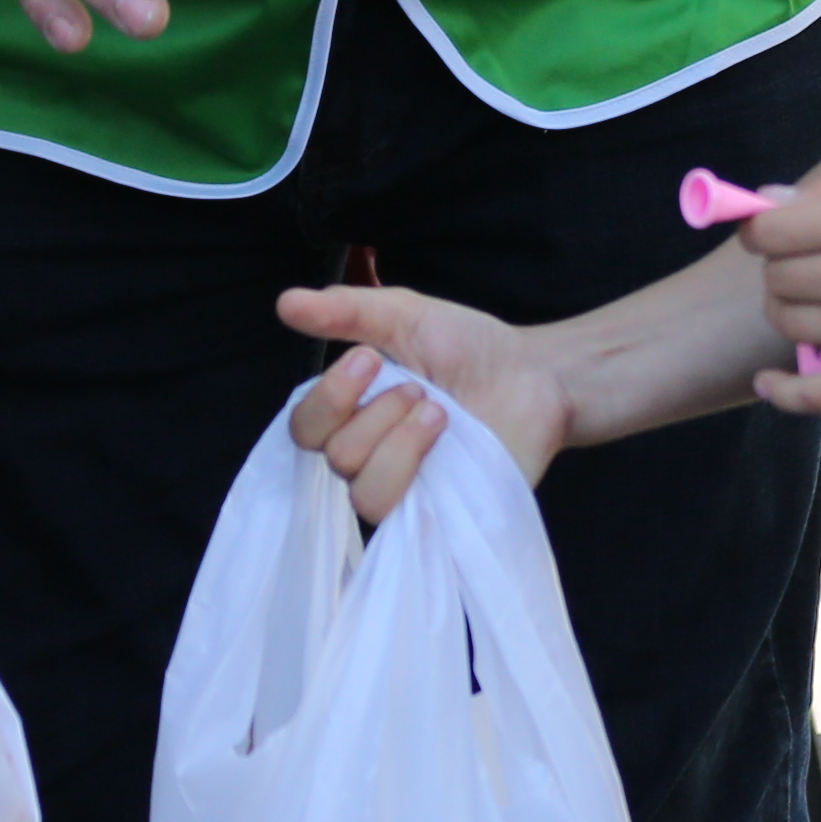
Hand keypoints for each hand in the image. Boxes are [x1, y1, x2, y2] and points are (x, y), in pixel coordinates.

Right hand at [279, 284, 569, 524]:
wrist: (536, 377)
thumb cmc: (469, 347)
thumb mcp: (406, 315)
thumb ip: (347, 311)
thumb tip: (284, 303)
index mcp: (354, 413)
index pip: (304, 428)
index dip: (329, 397)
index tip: (370, 360)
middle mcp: (370, 457)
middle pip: (333, 457)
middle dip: (377, 414)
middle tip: (422, 389)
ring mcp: (404, 492)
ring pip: (364, 492)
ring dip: (401, 443)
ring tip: (441, 414)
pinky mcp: (437, 518)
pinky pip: (401, 518)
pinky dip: (415, 472)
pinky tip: (444, 443)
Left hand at [743, 157, 820, 414]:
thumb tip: (765, 202)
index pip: (764, 234)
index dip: (762, 229)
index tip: (777, 232)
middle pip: (774, 279)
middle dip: (783, 266)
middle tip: (812, 261)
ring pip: (788, 326)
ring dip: (791, 310)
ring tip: (817, 300)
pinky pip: (817, 395)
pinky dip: (783, 393)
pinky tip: (766, 384)